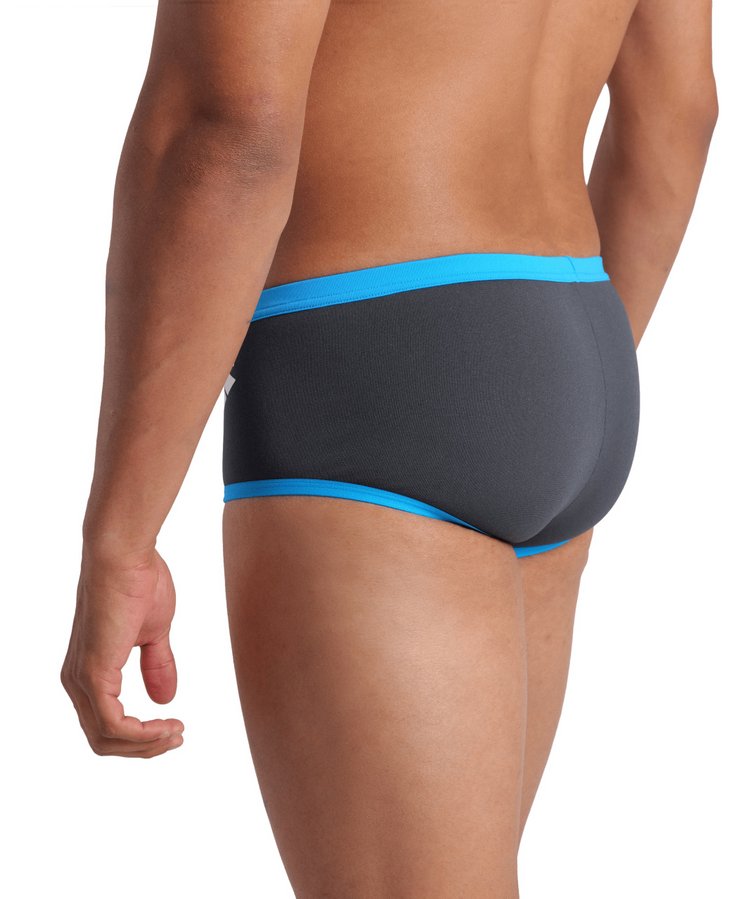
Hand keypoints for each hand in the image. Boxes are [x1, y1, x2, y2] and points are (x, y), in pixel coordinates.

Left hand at [61, 545, 184, 757]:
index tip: (176, 726)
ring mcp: (82, 679)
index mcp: (89, 671)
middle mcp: (77, 681)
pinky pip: (112, 724)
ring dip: (146, 743)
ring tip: (176, 732)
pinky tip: (166, 724)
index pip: (108, 723)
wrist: (125, 554)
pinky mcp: (93, 674)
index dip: (142, 735)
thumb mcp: (154, 632)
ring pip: (106, 739)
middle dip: (145, 747)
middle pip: (104, 740)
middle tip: (178, 736)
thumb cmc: (138, 581)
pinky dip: (141, 733)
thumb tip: (165, 699)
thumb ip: (157, 665)